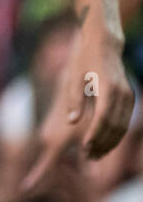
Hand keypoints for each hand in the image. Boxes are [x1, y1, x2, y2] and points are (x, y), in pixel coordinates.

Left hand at [23, 36, 134, 192]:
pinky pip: (124, 121)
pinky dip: (115, 134)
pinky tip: (103, 143)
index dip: (94, 135)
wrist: (104, 44)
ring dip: (110, 142)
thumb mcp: (74, 78)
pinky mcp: (129, 97)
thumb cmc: (84, 59)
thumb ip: (74, 100)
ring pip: (122, 126)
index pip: (103, 118)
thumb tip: (71, 122)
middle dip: (102, 143)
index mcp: (107, 88)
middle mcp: (122, 93)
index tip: (84, 148)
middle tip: (87, 157)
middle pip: (114, 125)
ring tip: (95, 154)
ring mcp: (128, 96)